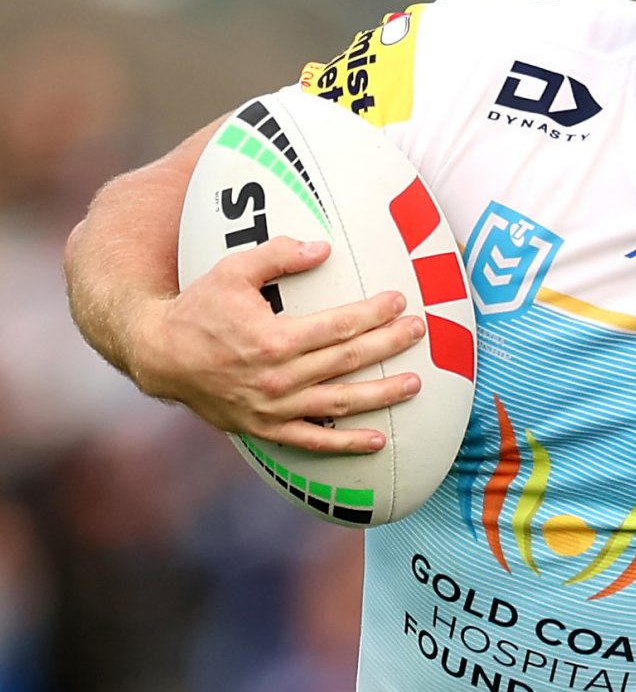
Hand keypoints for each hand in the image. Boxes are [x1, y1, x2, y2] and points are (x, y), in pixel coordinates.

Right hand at [134, 238, 423, 453]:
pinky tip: (379, 440)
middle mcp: (277, 377)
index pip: (339, 326)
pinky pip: (314, 441)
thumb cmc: (198, 308)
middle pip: (348, 361)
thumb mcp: (231, 271)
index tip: (399, 301)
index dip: (374, 314)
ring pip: (340, 403)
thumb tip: (323, 247)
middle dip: (389, 344)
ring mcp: (273, 407)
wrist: (158, 355)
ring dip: (382, 396)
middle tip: (420, 331)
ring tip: (414, 384)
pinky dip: (347, 444)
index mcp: (272, 339)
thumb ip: (277, 256)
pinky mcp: (265, 428)